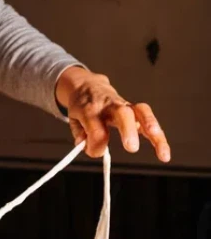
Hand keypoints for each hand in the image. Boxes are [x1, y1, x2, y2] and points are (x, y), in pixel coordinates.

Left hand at [55, 66, 169, 161]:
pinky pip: (149, 121)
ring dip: (152, 128)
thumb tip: (87, 146)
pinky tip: (164, 153)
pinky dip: (158, 137)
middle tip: (132, 148)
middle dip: (129, 130)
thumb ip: (79, 133)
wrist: (90, 86)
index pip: (95, 130)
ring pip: (142, 112)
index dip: (94, 146)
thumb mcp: (74, 118)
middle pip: (122, 114)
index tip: (93, 151)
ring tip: (160, 148)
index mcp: (91, 109)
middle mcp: (110, 106)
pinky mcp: (136, 112)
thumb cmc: (83, 106)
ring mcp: (125, 106)